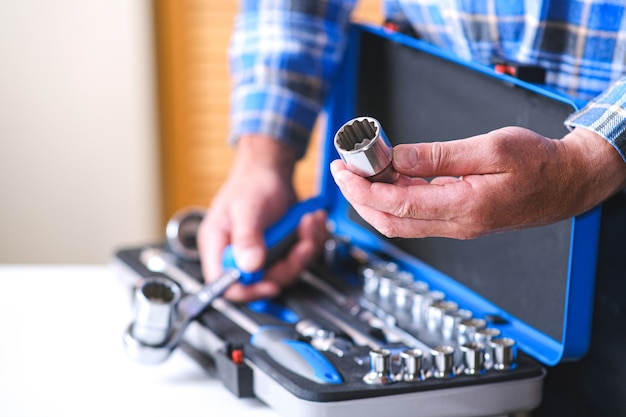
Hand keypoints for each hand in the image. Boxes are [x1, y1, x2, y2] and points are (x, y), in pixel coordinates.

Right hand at [197, 134, 326, 301]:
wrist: (272, 168)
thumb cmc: (252, 182)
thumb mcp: (247, 209)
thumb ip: (247, 238)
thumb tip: (249, 267)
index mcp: (219, 246)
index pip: (224, 284)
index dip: (247, 290)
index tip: (271, 283)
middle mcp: (238, 254)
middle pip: (263, 281)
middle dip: (290, 262)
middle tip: (303, 239)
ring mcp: (259, 253)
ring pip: (286, 271)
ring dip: (305, 248)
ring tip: (310, 222)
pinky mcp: (278, 250)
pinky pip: (298, 259)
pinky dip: (310, 240)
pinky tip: (311, 221)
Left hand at [330, 126, 625, 238]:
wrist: (568, 183)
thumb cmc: (539, 164)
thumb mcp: (490, 149)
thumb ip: (439, 156)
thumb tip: (397, 158)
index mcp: (463, 207)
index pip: (396, 205)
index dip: (362, 190)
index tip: (343, 171)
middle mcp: (456, 224)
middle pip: (390, 221)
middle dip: (358, 198)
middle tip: (343, 170)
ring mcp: (456, 225)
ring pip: (400, 221)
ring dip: (374, 199)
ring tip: (362, 170)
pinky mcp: (458, 220)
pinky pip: (417, 215)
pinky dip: (395, 198)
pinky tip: (391, 176)